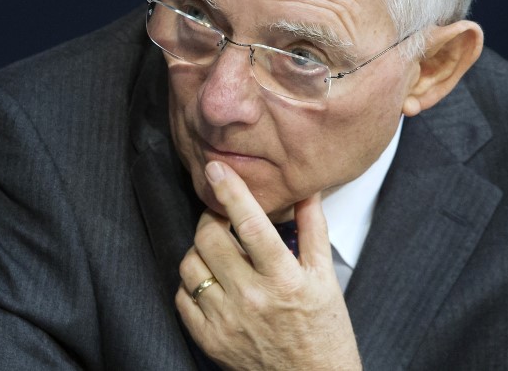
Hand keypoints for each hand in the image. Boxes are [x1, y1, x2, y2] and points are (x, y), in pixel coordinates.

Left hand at [176, 161, 361, 369]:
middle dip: (212, 218)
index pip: (249, 223)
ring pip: (190, 265)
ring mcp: (226, 320)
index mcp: (283, 278)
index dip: (230, 190)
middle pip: (209, 238)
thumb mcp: (325, 277)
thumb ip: (312, 229)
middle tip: (223, 218)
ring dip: (200, 249)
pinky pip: (182, 297)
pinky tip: (212, 280)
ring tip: (218, 250)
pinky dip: (192, 282)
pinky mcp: (209, 339)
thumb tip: (306, 192)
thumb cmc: (323, 331)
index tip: (217, 168)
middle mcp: (251, 298)